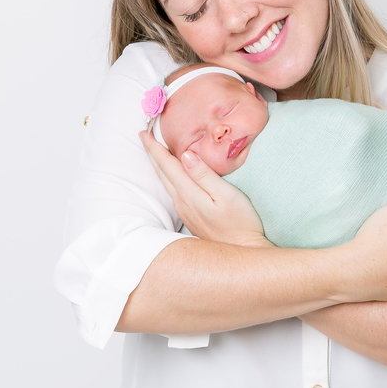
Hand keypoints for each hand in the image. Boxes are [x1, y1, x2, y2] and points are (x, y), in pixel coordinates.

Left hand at [139, 130, 270, 247]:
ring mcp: (185, 211)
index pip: (166, 164)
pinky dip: (167, 177)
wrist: (242, 255)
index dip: (154, 147)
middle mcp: (182, 202)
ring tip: (154, 151)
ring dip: (158, 165)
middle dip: (152, 153)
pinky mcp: (191, 217)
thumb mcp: (226, 195)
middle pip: (162, 173)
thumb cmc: (241, 223)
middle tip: (144, 135)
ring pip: (166, 182)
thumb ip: (205, 174)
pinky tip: (172, 174)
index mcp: (189, 193)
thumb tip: (186, 154)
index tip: (144, 132)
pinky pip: (173, 191)